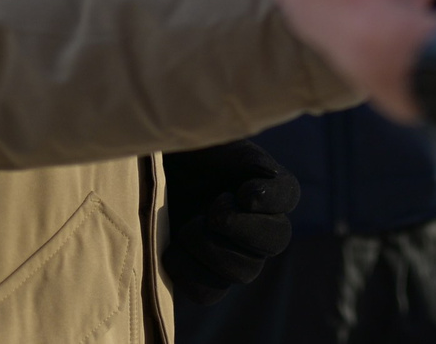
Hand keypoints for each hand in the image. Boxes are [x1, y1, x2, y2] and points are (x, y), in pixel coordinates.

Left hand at [160, 140, 300, 304]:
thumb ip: (243, 157)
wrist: (147, 174)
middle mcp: (260, 225)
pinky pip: (208, 293)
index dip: (271, 200)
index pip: (288, 196)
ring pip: (244, 272)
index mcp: (267, 186)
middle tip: (212, 210)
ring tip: (189, 226)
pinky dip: (189, 273)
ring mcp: (234, 256)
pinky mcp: (204, 276)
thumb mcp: (213, 142)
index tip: (242, 192)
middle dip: (240, 227)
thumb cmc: (185, 154)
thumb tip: (268, 176)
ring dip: (211, 249)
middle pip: (275, 241)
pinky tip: (173, 248)